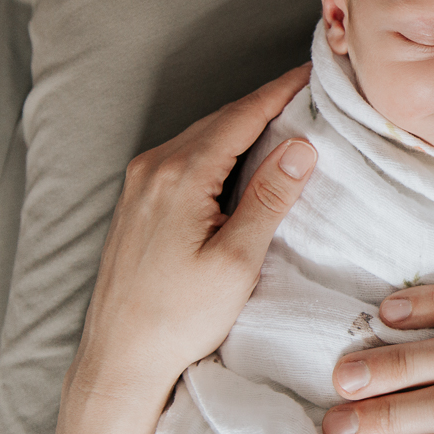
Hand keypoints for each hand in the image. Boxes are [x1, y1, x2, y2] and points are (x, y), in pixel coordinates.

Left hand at [74, 65, 317, 399]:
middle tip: (309, 91)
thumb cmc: (179, 318)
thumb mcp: (237, 261)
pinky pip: (184, 156)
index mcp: (179, 177)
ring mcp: (138, 184)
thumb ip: (269, 199)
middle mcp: (152, 169)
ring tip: (285, 117)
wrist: (118, 359)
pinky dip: (220, 146)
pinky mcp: (135, 202)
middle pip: (220, 120)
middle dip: (265, 102)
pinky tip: (242, 156)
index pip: (241, 117)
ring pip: (201, 137)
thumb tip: (301, 148)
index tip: (314, 74)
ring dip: (243, 124)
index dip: (281, 92)